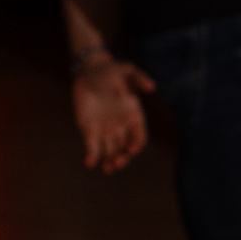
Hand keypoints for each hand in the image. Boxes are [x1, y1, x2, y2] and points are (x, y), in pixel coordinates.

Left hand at [73, 55, 155, 173]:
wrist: (89, 72)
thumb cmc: (111, 71)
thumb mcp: (126, 71)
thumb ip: (139, 78)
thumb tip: (151, 86)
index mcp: (134, 116)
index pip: (139, 137)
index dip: (137, 145)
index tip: (132, 150)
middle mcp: (122, 127)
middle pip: (125, 149)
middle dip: (123, 158)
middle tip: (116, 164)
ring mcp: (106, 130)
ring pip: (110, 152)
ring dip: (110, 162)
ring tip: (107, 169)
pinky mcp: (90, 131)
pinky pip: (92, 147)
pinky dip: (92, 156)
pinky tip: (89, 162)